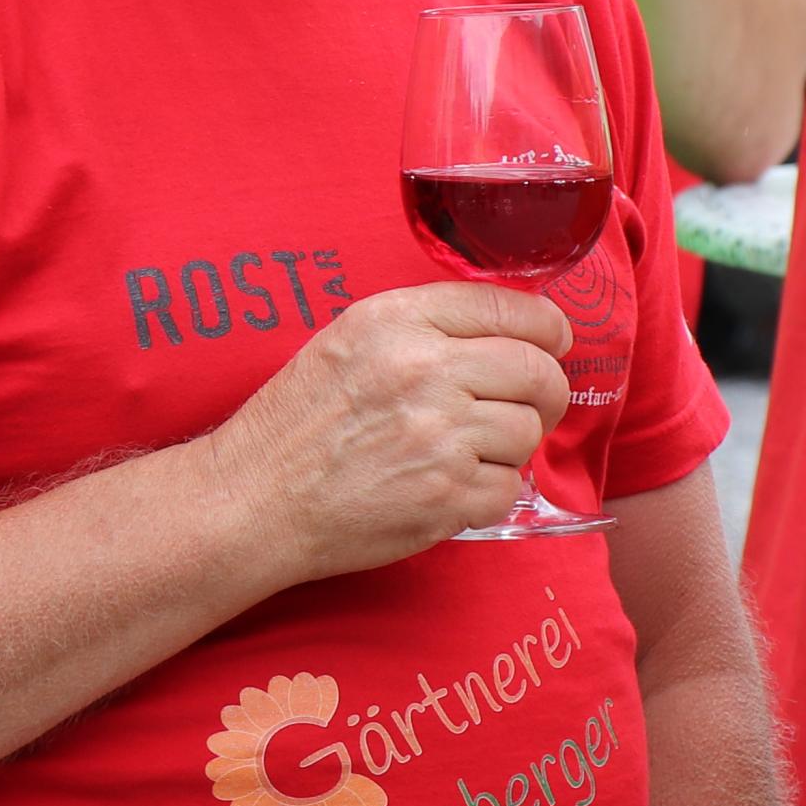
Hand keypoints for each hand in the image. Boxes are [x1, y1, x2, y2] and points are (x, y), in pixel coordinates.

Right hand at [203, 284, 571, 576]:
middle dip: (546, 389)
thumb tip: (506, 331)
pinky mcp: (445, 496)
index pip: (508, 306)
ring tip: (469, 450)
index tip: (551, 342)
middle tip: (532, 404)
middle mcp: (424, 371)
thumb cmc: (298, 422)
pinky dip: (490, 492)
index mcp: (397, 321)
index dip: (546, 327)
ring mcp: (439, 436)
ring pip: (528, 431)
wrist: (254, 499)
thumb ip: (425, 326)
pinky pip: (509, 487)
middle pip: (536, 370)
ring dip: (511, 445)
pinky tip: (452, 486)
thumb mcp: (350, 339)